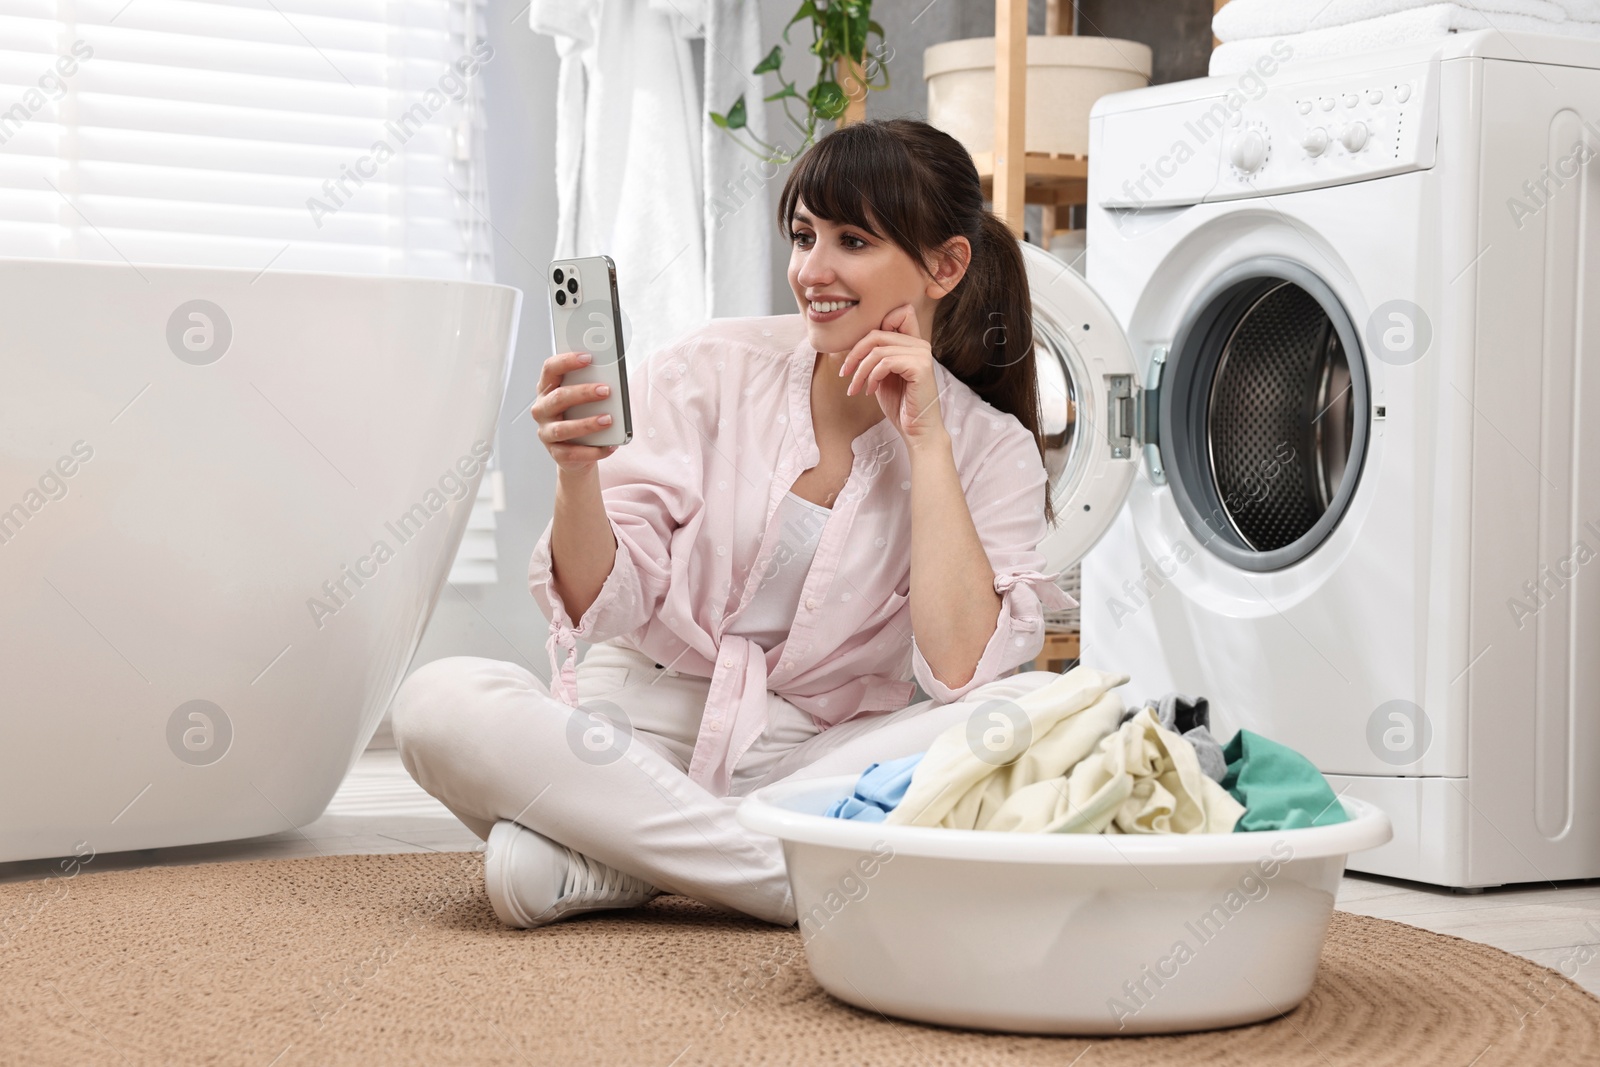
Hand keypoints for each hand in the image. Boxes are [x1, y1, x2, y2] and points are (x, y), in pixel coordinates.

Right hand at [532, 351, 618, 474]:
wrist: (576, 453)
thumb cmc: (581, 417)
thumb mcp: (584, 399)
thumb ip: (591, 384)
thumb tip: (611, 377)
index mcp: (547, 390)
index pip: (550, 369)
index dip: (567, 361)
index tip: (588, 357)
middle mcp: (542, 410)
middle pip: (558, 397)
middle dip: (583, 393)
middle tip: (606, 390)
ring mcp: (546, 433)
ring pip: (563, 428)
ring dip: (587, 423)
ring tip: (608, 419)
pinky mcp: (556, 453)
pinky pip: (574, 453)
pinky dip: (594, 450)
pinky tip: (611, 445)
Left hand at [839, 304, 947, 448]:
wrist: (917, 430)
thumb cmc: (900, 404)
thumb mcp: (883, 375)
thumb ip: (876, 355)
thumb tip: (852, 343)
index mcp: (913, 343)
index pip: (896, 314)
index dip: (872, 330)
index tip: (857, 355)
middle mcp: (920, 344)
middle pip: (877, 333)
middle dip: (855, 353)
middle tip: (845, 373)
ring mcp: (922, 354)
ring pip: (878, 350)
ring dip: (860, 370)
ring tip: (856, 387)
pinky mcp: (920, 367)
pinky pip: (885, 363)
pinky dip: (871, 377)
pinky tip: (870, 391)